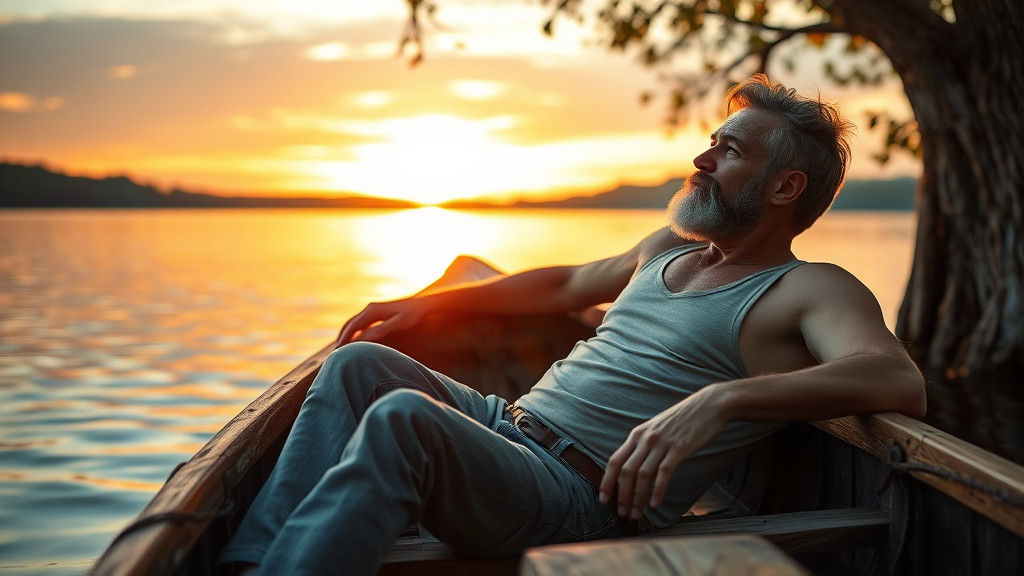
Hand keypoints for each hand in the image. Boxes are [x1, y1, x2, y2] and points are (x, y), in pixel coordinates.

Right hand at [336, 298, 425, 344]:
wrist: (423, 305)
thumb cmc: (413, 315)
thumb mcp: (398, 323)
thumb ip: (381, 330)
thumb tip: (363, 338)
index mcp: (373, 311)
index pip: (353, 326)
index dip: (344, 339)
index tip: (338, 351)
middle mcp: (370, 308)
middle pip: (350, 324)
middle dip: (341, 338)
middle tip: (335, 353)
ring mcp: (372, 310)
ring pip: (353, 323)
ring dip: (345, 335)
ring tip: (341, 350)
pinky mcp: (376, 313)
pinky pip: (360, 324)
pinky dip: (353, 333)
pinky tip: (354, 343)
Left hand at [598, 386, 728, 519]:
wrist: (709, 405)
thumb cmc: (683, 420)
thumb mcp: (656, 428)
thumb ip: (644, 444)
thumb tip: (634, 466)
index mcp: (638, 434)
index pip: (615, 461)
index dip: (607, 481)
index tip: (603, 499)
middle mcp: (646, 438)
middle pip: (626, 471)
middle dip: (621, 496)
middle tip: (621, 514)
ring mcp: (662, 443)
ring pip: (642, 475)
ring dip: (637, 498)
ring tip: (637, 514)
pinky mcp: (679, 448)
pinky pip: (664, 473)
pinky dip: (658, 491)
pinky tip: (655, 504)